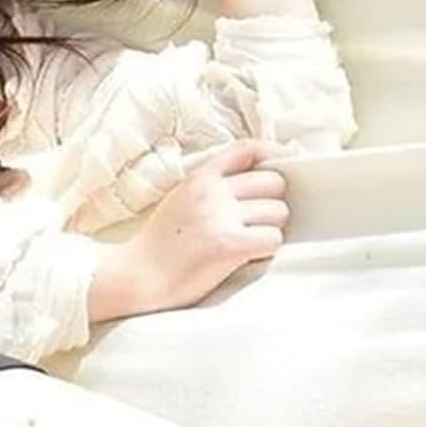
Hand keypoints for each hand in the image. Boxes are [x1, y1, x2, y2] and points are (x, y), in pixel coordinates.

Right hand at [94, 138, 290, 318]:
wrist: (136, 277)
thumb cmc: (158, 246)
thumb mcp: (180, 200)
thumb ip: (212, 187)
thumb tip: (257, 182)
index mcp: (200, 178)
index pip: (248, 149)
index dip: (276, 154)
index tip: (289, 162)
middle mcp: (212, 192)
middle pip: (274, 182)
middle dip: (272, 203)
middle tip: (256, 223)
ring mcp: (220, 217)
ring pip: (278, 213)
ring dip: (269, 230)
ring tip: (246, 243)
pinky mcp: (229, 245)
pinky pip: (272, 240)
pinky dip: (265, 251)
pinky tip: (245, 257)